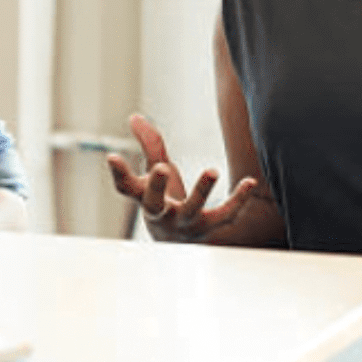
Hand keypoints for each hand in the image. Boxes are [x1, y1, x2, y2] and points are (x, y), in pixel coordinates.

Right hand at [105, 114, 256, 242]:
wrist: (179, 244)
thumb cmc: (164, 200)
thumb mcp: (154, 172)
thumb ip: (149, 146)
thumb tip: (135, 117)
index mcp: (144, 199)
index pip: (126, 188)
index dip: (118, 173)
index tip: (112, 156)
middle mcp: (162, 214)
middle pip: (154, 202)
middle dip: (156, 186)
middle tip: (161, 168)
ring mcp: (185, 223)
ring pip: (192, 210)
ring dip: (201, 191)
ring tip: (212, 170)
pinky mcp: (209, 227)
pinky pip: (225, 216)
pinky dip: (238, 200)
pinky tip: (250, 182)